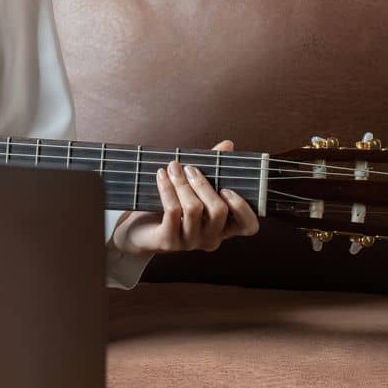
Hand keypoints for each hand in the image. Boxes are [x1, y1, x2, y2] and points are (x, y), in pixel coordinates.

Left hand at [110, 140, 260, 257]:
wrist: (139, 228)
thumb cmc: (174, 205)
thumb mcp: (195, 186)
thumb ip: (214, 168)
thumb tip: (228, 144)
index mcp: (224, 227)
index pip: (248, 227)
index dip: (242, 208)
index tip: (226, 188)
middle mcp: (211, 238)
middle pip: (218, 211)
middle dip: (203, 184)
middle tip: (189, 168)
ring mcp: (190, 242)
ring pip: (194, 209)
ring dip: (182, 183)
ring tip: (172, 168)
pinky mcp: (169, 241)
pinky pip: (172, 211)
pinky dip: (167, 189)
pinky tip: (161, 176)